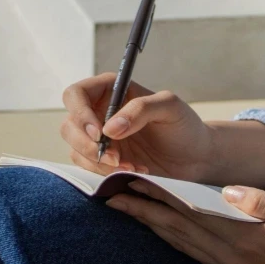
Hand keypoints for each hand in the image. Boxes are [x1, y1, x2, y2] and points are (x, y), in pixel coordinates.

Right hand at [60, 73, 215, 181]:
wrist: (195, 157)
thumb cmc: (184, 126)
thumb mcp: (170, 107)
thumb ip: (140, 109)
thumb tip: (109, 128)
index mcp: (110, 90)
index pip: (75, 95)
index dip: (80, 114)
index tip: (100, 134)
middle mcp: (99, 112)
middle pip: (69, 126)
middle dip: (88, 145)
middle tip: (116, 157)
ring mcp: (100, 139)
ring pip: (76, 150)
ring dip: (100, 162)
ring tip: (132, 166)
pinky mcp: (104, 161)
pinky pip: (90, 168)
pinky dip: (107, 173)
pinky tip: (134, 171)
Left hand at [106, 182, 264, 263]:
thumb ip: (264, 203)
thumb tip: (230, 190)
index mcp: (245, 241)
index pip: (190, 215)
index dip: (158, 197)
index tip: (131, 182)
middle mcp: (231, 259)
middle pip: (177, 231)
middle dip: (143, 211)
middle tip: (110, 193)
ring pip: (182, 244)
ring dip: (153, 225)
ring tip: (128, 208)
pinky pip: (194, 253)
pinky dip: (173, 238)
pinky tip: (164, 229)